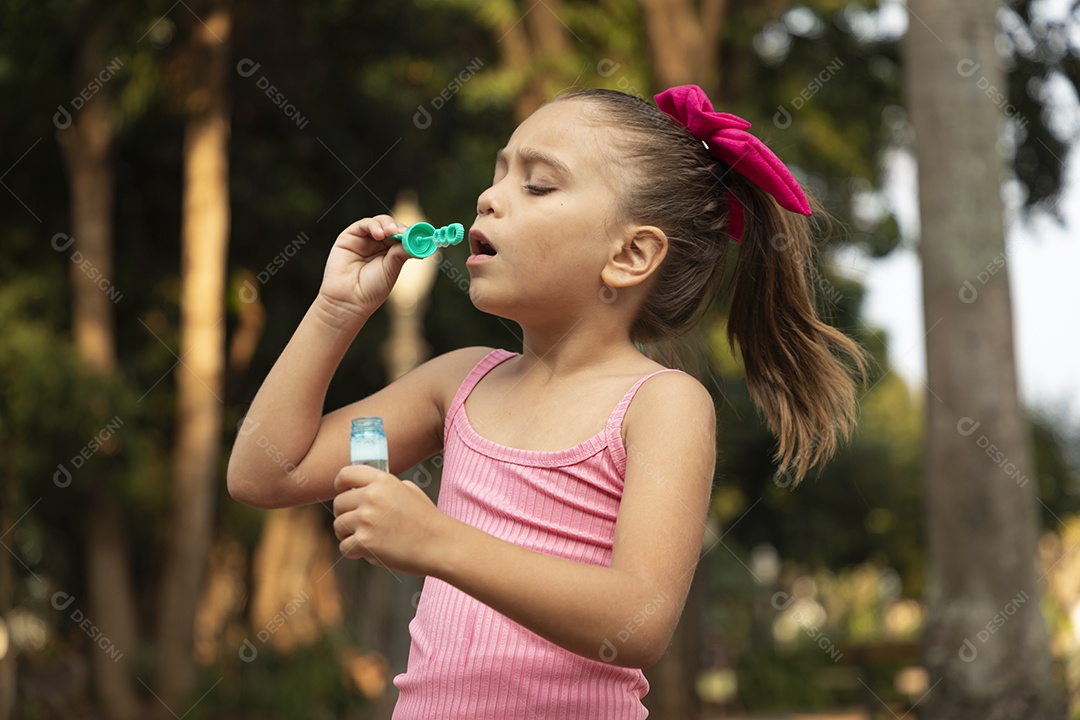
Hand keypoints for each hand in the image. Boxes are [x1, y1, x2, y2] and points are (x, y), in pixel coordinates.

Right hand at [317, 215, 412, 324]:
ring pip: (379, 222)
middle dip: (399, 227)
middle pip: (392, 226)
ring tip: (391, 232)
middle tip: (404, 232)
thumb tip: (415, 242)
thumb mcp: (391, 269)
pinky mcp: (349, 237)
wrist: (349, 300)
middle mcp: (377, 244)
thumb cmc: (371, 289)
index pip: (403, 237)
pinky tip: (380, 233)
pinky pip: (364, 224)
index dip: (411, 234)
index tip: (419, 234)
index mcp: (390, 253)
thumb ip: (401, 253)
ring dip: (388, 224)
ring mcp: (364, 240)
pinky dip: (374, 225)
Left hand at [331, 465, 447, 574]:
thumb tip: (363, 488)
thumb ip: (385, 487)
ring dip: (348, 534)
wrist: (440, 545)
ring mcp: (366, 519)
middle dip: (345, 514)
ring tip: (365, 538)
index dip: (340, 484)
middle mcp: (371, 497)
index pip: (346, 475)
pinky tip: (367, 551)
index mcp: (382, 481)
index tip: (343, 491)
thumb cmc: (427, 519)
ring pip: (338, 526)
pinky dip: (353, 552)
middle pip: (339, 503)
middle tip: (358, 523)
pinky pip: (344, 546)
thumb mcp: (409, 490)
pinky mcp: (364, 542)